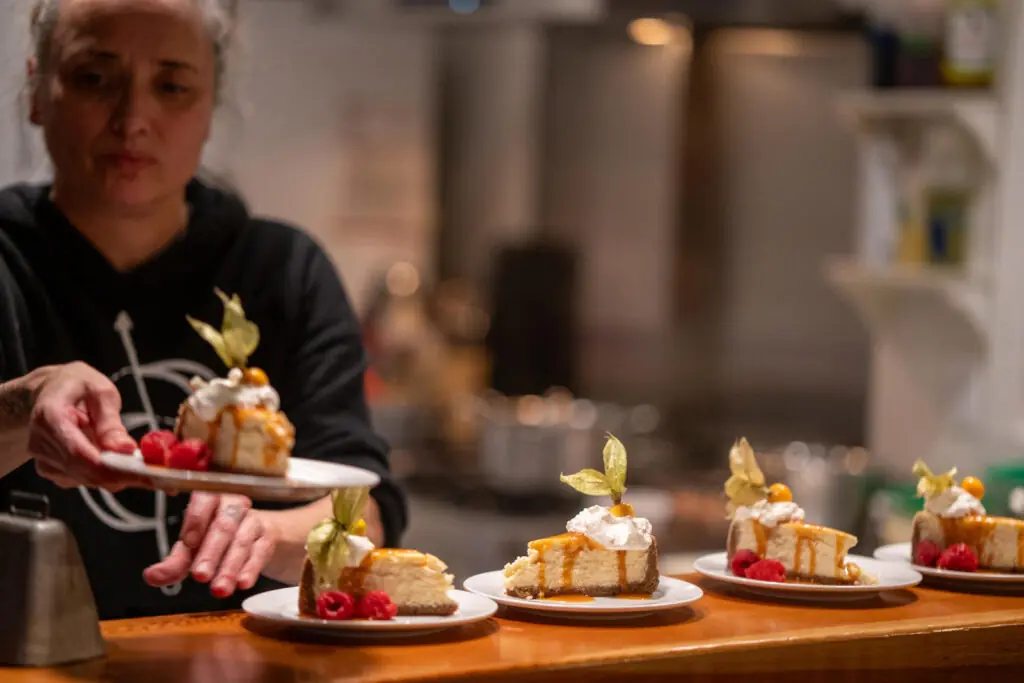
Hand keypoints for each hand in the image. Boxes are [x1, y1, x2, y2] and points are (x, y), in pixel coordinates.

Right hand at [25, 362, 146, 490]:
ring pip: (87, 480)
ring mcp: (44, 460)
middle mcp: (40, 443)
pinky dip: (105, 473)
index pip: (79, 455)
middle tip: (155, 471)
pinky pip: (84, 479)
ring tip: (134, 457)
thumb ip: (111, 422)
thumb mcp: (101, 392)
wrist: (51, 391)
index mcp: (50, 418)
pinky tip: (113, 457)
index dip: (112, 469)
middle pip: (85, 472)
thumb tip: (125, 449)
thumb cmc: (78, 387)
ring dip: (115, 474)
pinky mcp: (52, 470)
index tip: (143, 473)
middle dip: (122, 474)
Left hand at [143, 493, 277, 597]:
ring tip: (219, 590)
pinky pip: (261, 550)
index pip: (204, 500)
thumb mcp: (194, 549)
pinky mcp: (269, 536)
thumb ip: (174, 563)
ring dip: (230, 567)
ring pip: (242, 540)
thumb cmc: (219, 538)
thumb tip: (151, 576)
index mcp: (210, 500)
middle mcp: (233, 505)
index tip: (188, 543)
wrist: (259, 535)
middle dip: (211, 552)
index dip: (196, 520)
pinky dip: (251, 568)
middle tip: (200, 576)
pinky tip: (243, 583)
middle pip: (223, 525)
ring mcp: (253, 519)